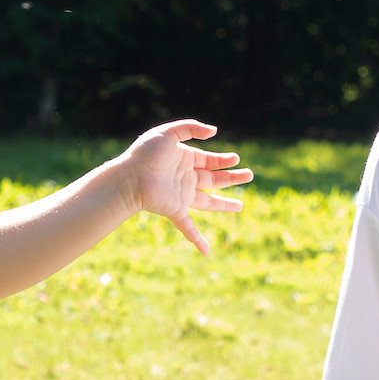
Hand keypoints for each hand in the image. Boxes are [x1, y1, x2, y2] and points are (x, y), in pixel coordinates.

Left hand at [116, 120, 251, 253]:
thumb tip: (214, 132)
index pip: (209, 160)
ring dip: (225, 205)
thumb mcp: (168, 133)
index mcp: (184, 159)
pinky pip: (188, 227)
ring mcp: (181, 195)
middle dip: (232, 177)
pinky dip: (197, 240)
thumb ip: (190, 128)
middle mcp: (185, 178)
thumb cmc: (144, 154)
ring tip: (241, 207)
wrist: (129, 176)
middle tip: (249, 175)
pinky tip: (206, 251)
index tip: (236, 159)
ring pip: (209, 202)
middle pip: (214, 180)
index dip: (224, 160)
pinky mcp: (175, 210)